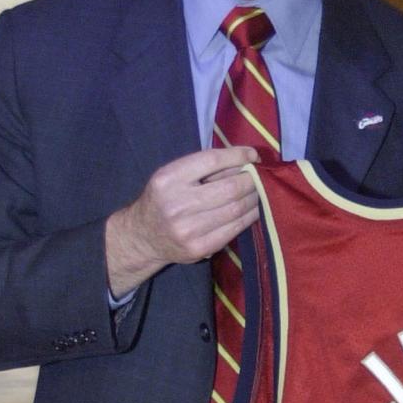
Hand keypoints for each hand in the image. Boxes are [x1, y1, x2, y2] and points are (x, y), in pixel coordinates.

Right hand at [105, 147, 260, 297]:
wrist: (143, 237)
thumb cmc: (163, 199)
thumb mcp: (173, 175)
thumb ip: (204, 167)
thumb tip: (246, 160)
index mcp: (168, 179)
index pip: (211, 161)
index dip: (237, 156)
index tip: (253, 154)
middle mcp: (177, 204)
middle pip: (230, 188)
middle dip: (251, 180)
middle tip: (259, 176)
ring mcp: (188, 229)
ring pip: (236, 209)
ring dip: (254, 197)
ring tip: (258, 191)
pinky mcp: (200, 248)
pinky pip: (235, 228)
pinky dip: (250, 216)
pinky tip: (252, 208)